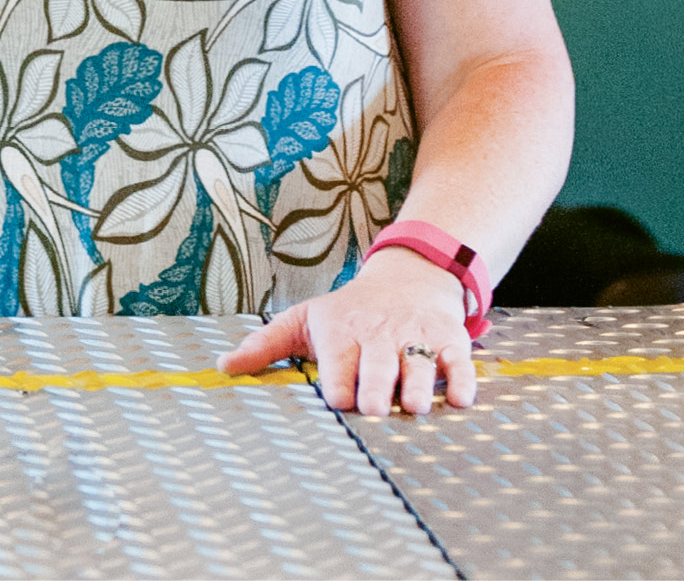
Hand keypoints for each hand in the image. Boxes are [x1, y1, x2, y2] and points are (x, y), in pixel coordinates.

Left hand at [218, 246, 476, 414]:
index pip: (339, 363)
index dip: (339, 383)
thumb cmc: (348, 311)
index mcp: (342, 333)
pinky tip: (460, 400)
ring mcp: (415, 338)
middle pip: (378, 365)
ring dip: (417, 385)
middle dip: (376, 386)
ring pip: (418, 364)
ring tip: (412, 405)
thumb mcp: (304, 320)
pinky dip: (462, 381)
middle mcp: (379, 336)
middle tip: (375, 408)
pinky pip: (458, 362)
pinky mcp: (449, 340)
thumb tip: (222, 366)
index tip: (337, 399)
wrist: (407, 276)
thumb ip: (265, 346)